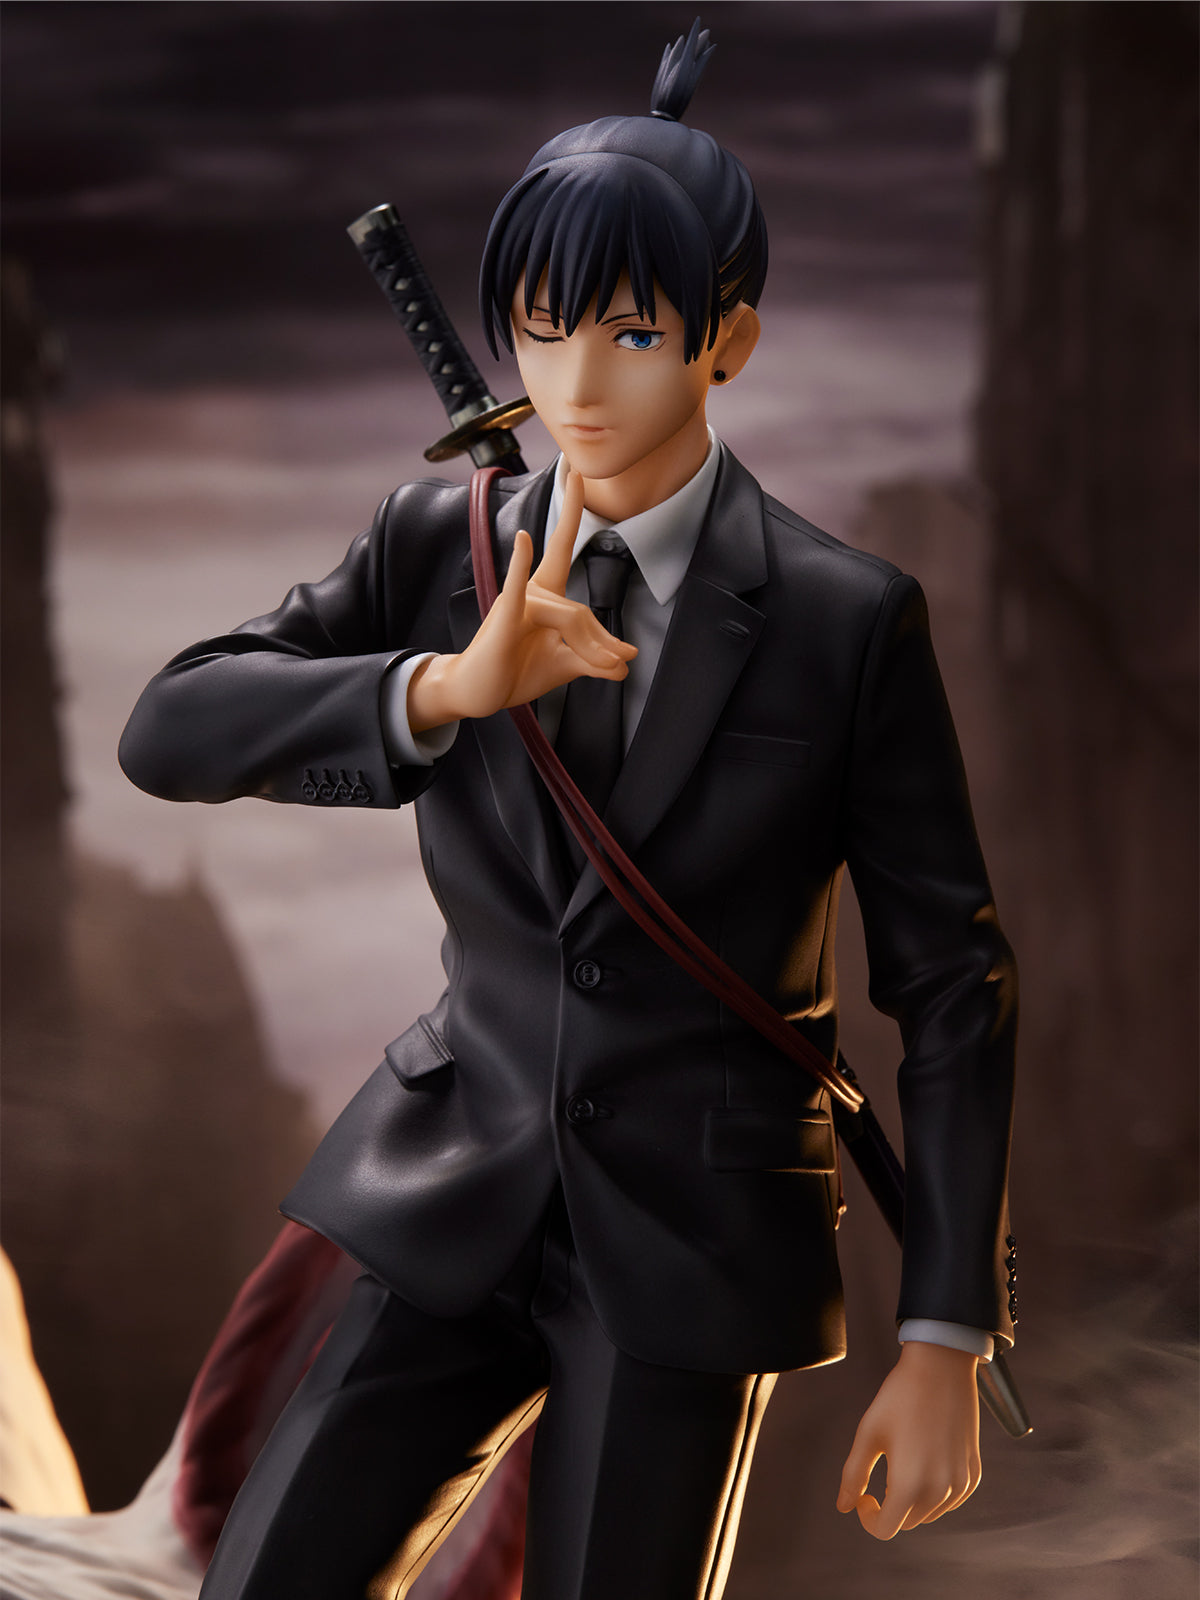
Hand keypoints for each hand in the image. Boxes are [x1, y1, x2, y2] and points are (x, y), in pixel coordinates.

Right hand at [408, 469, 636, 729]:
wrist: (478, 693)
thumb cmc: (515, 672)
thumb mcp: (564, 664)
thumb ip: (594, 659)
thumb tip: (626, 664)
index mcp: (545, 595)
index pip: (561, 545)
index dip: (570, 509)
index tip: (576, 472)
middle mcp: (531, 590)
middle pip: (581, 610)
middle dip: (603, 641)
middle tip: (620, 664)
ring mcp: (516, 601)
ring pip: (571, 618)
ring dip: (592, 647)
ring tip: (605, 668)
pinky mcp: (504, 616)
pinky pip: (516, 586)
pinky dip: (519, 561)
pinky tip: (523, 538)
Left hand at [836, 1340, 980, 1538]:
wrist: (941, 1367)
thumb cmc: (899, 1397)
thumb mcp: (868, 1434)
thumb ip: (854, 1475)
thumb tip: (844, 1507)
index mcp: (909, 1485)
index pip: (886, 1529)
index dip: (868, 1518)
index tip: (864, 1495)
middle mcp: (939, 1492)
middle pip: (907, 1522)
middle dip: (890, 1507)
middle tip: (881, 1471)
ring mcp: (960, 1484)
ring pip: (930, 1513)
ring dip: (913, 1500)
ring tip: (903, 1462)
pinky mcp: (973, 1473)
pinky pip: (951, 1500)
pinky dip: (936, 1493)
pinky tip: (926, 1464)